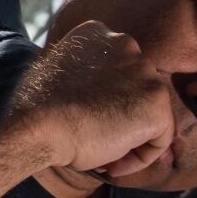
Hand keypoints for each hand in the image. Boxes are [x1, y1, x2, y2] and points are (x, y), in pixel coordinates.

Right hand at [7, 22, 175, 178]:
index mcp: (98, 33)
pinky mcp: (157, 103)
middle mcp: (126, 44)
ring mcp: (145, 72)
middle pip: (136, 90)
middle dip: (121, 119)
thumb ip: (82, 73)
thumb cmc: (37, 108)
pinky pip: (159, 139)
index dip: (104, 101)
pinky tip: (112, 165)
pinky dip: (139, 158)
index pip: (117, 70)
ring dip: (129, 140)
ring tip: (102, 156)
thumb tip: (90, 95)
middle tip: (95, 140)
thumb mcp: (57, 74)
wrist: (38, 125)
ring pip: (149, 114)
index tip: (86, 120)